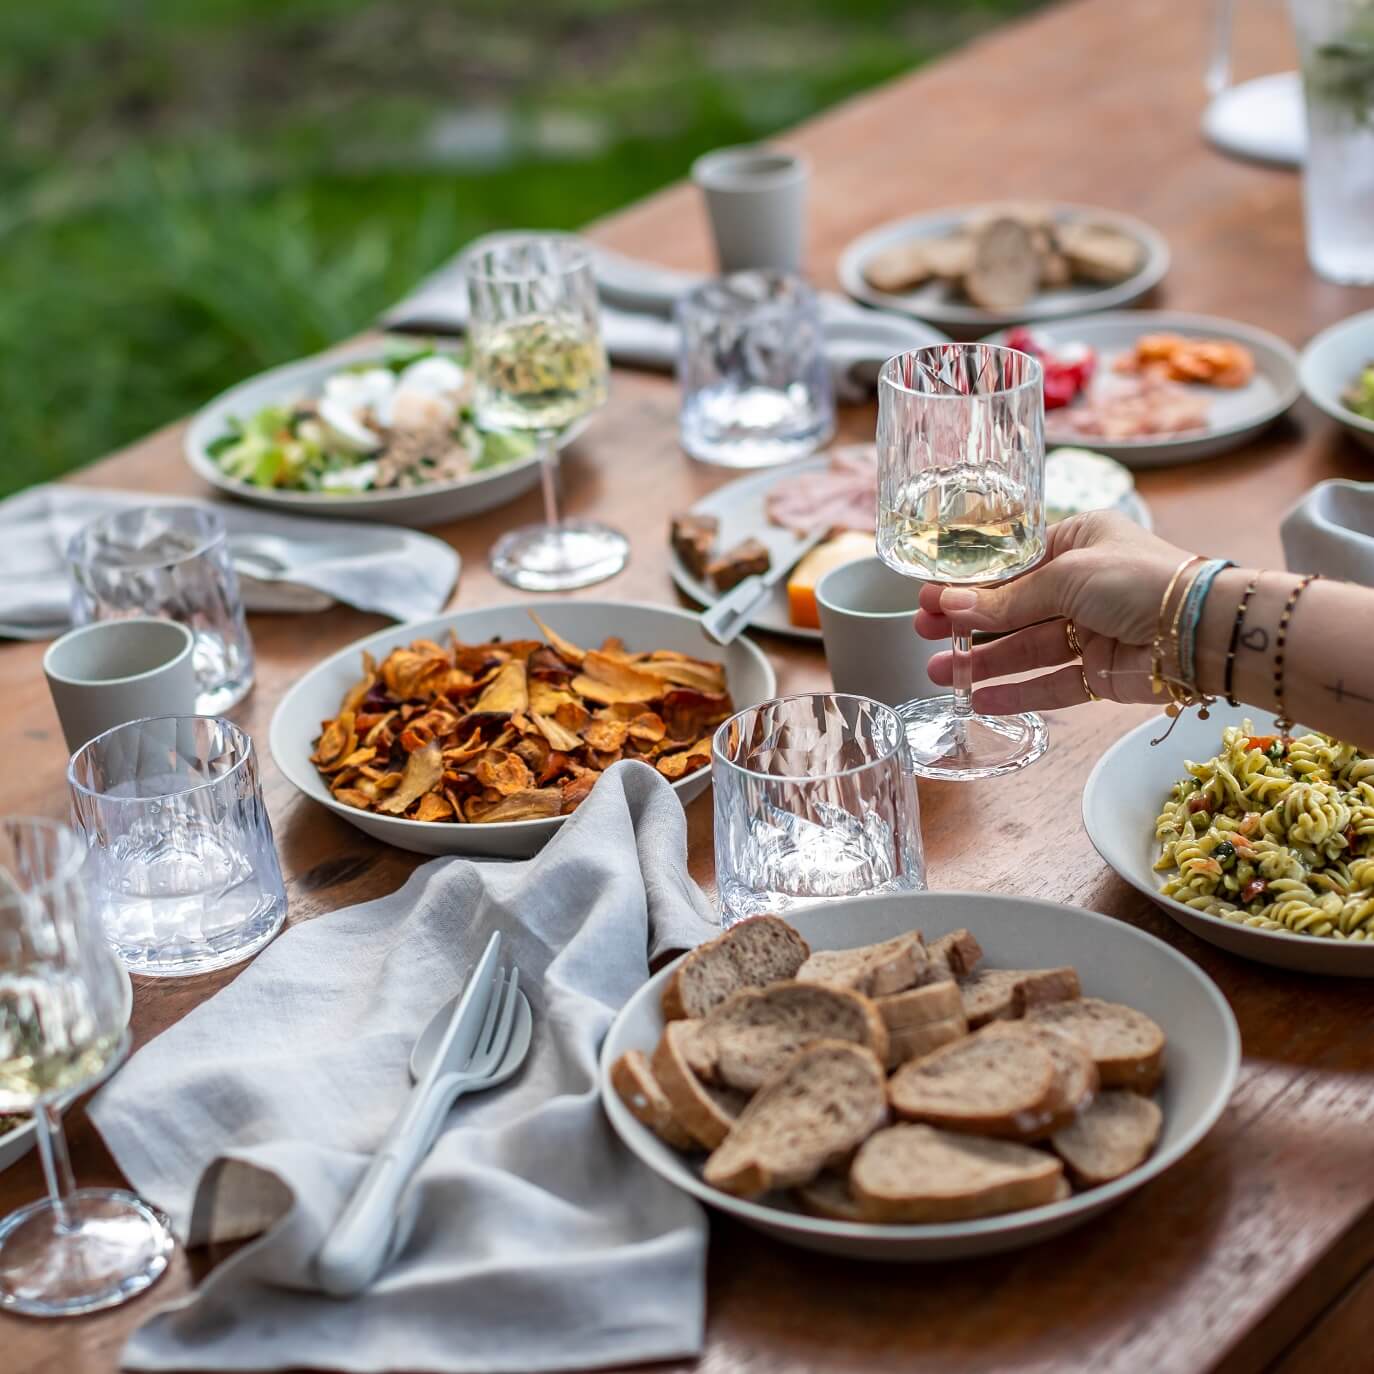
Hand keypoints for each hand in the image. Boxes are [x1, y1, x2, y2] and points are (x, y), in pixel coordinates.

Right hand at [915, 511, 1192, 712]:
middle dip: (967, 624)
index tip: (928, 598)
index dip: (968, 583)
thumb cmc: (1141, 580)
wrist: (1203, 632)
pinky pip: (1050, 683)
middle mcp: (1082, 584)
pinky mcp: (1099, 672)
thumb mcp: (1067, 576)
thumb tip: (948, 606)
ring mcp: (1090, 630)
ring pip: (1025, 648)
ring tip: (940, 673)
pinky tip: (980, 699)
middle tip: (924, 635)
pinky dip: (1016, 692)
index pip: (1010, 565)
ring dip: (983, 661)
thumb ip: (1007, 599)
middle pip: (1012, 608)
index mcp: (1078, 542)